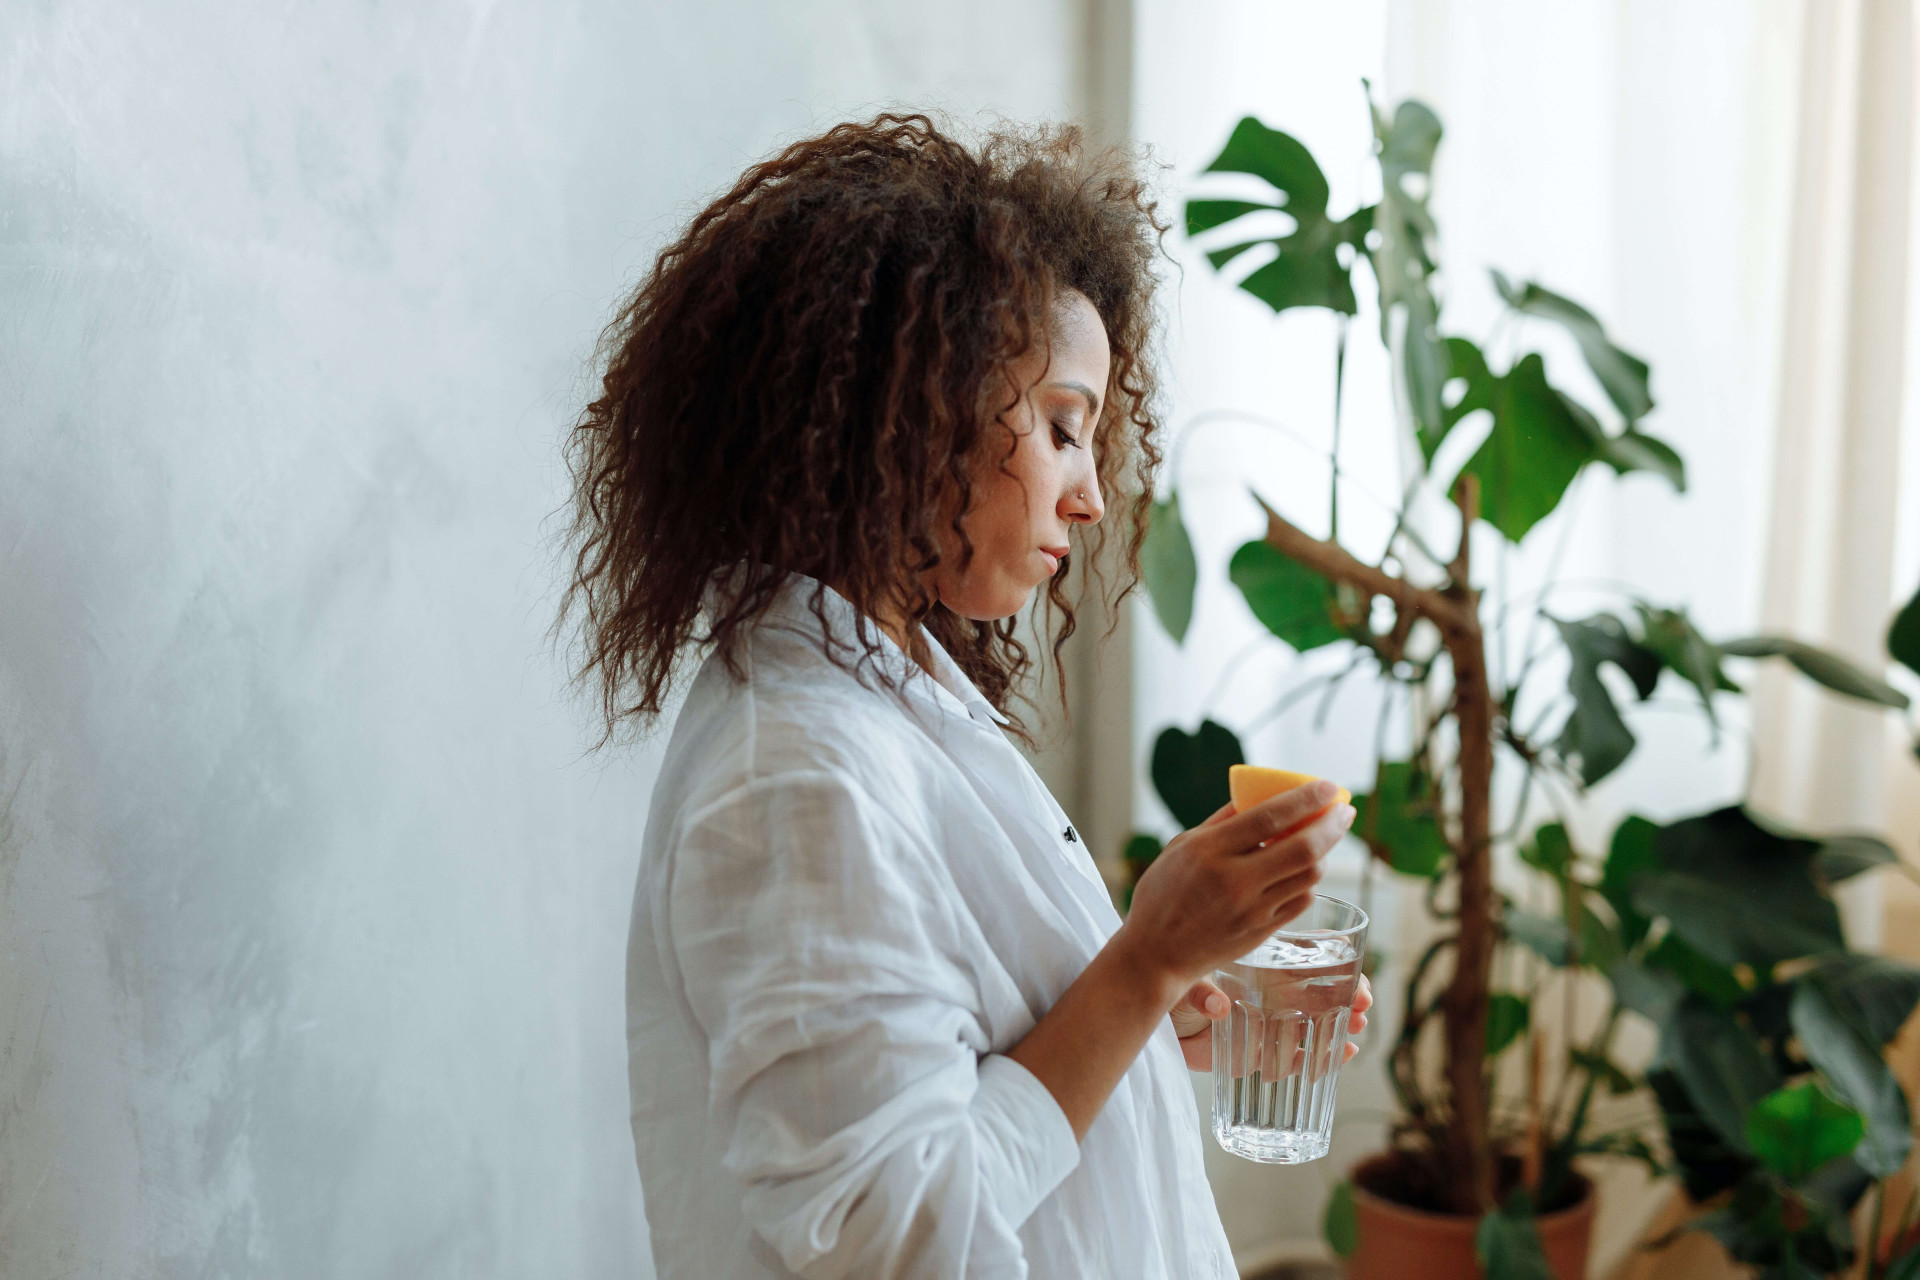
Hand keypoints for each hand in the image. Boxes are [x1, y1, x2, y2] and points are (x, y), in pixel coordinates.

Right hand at [1112, 779, 1356, 1000]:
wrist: (1155, 955)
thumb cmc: (1163, 894)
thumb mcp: (1181, 847)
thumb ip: (1221, 821)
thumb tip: (1259, 796)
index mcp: (1209, 851)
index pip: (1269, 817)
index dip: (1305, 798)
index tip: (1329, 786)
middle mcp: (1234, 880)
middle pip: (1302, 848)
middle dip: (1332, 824)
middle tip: (1345, 810)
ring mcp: (1252, 910)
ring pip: (1309, 875)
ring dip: (1324, 852)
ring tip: (1324, 837)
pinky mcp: (1263, 932)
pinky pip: (1301, 900)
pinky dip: (1309, 880)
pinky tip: (1304, 869)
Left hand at [1170, 973, 1372, 1070]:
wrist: (1153, 1021)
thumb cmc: (1171, 988)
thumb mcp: (1185, 981)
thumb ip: (1201, 992)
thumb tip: (1218, 1007)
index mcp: (1258, 963)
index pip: (1306, 955)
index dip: (1336, 960)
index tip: (1353, 969)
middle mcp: (1268, 990)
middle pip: (1320, 989)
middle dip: (1348, 995)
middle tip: (1362, 1006)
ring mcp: (1267, 1021)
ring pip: (1314, 1022)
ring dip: (1341, 1024)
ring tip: (1356, 1028)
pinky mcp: (1257, 1052)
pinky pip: (1293, 1057)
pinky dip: (1317, 1058)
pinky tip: (1341, 1054)